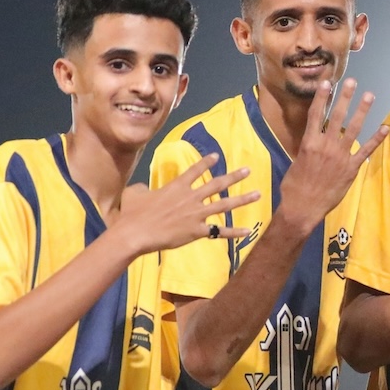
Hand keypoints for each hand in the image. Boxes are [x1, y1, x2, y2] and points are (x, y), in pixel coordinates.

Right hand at [117, 154, 258, 254]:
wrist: (135, 232)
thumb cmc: (132, 213)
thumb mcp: (134, 193)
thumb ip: (143, 188)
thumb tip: (144, 188)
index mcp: (176, 186)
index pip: (195, 171)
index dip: (206, 163)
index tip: (217, 156)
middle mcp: (190, 197)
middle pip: (217, 184)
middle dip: (234, 176)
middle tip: (248, 170)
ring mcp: (196, 214)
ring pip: (225, 205)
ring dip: (242, 199)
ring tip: (257, 194)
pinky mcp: (198, 231)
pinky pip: (220, 231)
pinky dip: (234, 232)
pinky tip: (248, 231)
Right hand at [274, 78, 389, 234]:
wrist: (302, 208)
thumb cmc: (294, 187)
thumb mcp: (296, 162)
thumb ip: (307, 148)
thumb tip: (312, 140)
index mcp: (309, 142)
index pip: (316, 114)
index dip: (323, 97)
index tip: (327, 82)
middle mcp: (325, 146)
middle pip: (337, 116)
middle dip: (345, 97)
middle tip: (352, 81)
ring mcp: (340, 157)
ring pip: (354, 128)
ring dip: (362, 110)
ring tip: (369, 95)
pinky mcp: (351, 169)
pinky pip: (366, 151)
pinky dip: (376, 139)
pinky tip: (384, 127)